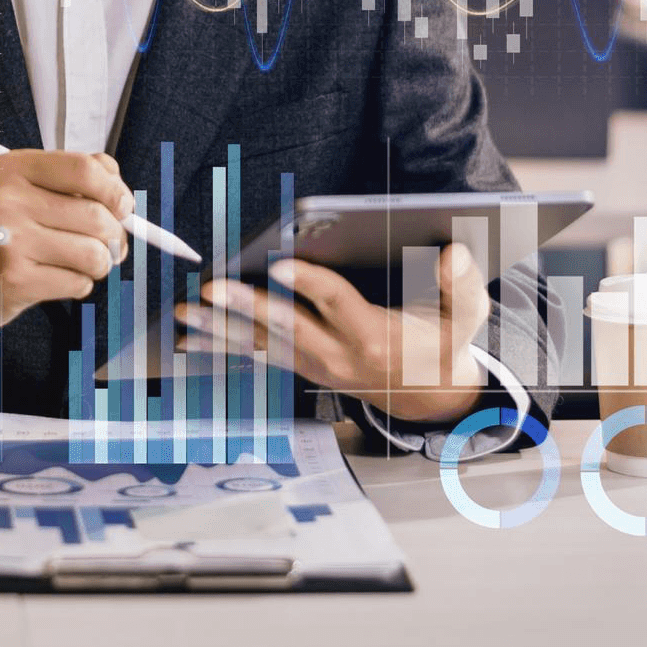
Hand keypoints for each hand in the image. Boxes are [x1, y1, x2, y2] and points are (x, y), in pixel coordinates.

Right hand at [0, 150, 131, 346]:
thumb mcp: (20, 189)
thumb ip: (71, 179)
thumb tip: (124, 196)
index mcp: (12, 169)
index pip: (87, 171)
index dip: (117, 191)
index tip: (123, 207)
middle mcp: (8, 201)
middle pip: (98, 216)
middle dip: (117, 236)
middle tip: (113, 245)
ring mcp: (10, 243)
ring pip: (95, 254)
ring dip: (101, 263)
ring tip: (85, 263)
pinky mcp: (15, 281)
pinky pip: (78, 283)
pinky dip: (79, 284)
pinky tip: (56, 279)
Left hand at [174, 244, 491, 424]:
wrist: (430, 394)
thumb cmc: (445, 342)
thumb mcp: (465, 315)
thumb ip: (460, 285)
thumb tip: (452, 252)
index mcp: (375, 336)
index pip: (337, 303)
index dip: (308, 283)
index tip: (278, 264)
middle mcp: (338, 354)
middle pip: (286, 327)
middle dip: (245, 308)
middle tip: (208, 290)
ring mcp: (314, 365)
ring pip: (260, 346)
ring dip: (217, 330)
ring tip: (181, 315)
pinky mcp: (300, 367)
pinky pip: (254, 358)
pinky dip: (218, 348)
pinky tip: (185, 340)